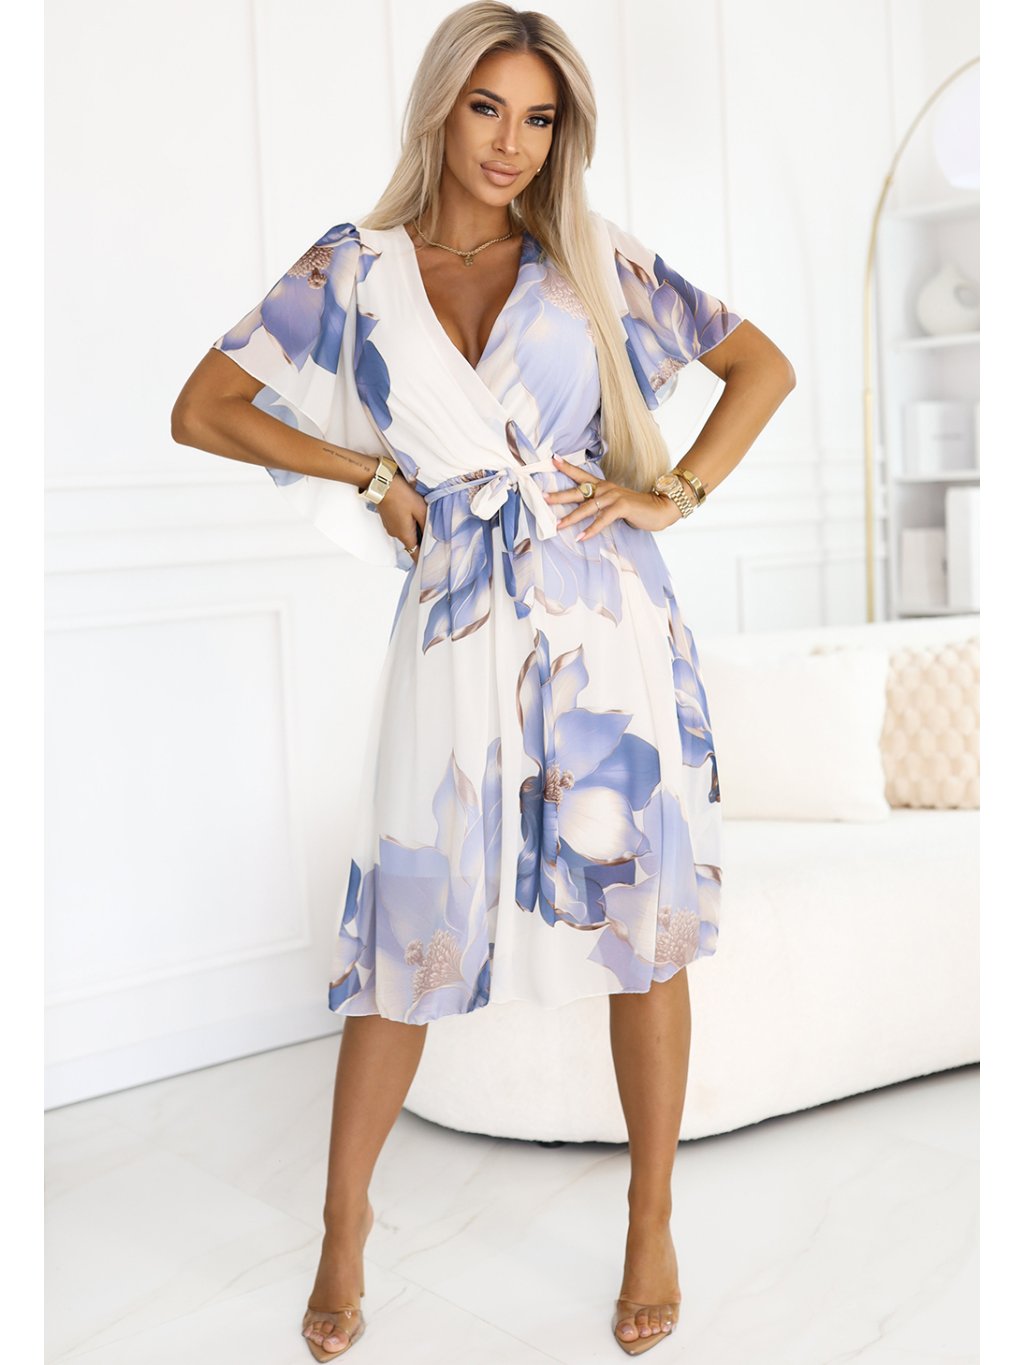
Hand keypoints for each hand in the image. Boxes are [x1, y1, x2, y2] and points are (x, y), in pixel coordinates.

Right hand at [377, 473, 426, 557]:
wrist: (381, 484)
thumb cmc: (401, 495)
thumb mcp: (420, 509)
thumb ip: (426, 524)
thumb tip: (432, 535)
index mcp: (405, 534)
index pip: (415, 554)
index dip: (422, 558)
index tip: (430, 560)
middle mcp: (396, 534)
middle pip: (412, 542)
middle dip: (421, 537)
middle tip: (430, 527)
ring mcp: (390, 527)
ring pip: (406, 533)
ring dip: (414, 528)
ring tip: (419, 514)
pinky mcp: (388, 520)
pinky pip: (400, 526)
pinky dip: (407, 522)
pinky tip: (410, 511)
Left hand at [542, 455, 680, 540]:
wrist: (661, 508)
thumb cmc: (638, 508)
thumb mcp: (616, 504)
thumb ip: (601, 507)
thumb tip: (585, 514)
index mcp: (604, 486)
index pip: (582, 475)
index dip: (567, 468)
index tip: (553, 460)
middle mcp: (606, 488)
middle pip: (578, 491)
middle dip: (559, 495)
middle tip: (543, 497)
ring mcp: (614, 496)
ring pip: (587, 507)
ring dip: (571, 517)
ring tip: (558, 525)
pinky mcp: (621, 507)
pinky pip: (602, 519)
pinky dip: (591, 529)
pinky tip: (581, 537)